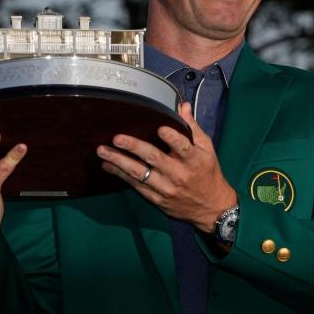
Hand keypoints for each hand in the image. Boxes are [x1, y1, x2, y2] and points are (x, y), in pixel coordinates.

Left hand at [97, 102, 236, 230]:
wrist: (211, 208)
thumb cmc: (208, 172)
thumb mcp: (207, 149)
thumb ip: (193, 128)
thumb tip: (182, 106)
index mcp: (193, 159)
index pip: (183, 147)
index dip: (172, 138)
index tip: (160, 128)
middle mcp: (178, 174)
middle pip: (154, 159)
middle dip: (133, 147)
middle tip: (116, 138)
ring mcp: (166, 188)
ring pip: (139, 173)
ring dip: (119, 162)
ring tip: (102, 151)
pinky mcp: (157, 199)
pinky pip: (136, 186)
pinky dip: (120, 175)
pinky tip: (108, 166)